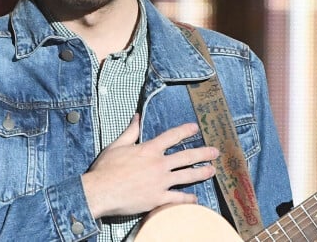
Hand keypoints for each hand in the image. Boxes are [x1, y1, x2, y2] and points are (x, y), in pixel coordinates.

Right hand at [81, 114, 218, 217]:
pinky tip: (196, 199)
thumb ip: (131, 131)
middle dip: (202, 153)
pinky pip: (177, 199)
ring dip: (201, 173)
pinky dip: (187, 199)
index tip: (196, 128)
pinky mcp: (157, 199)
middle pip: (185, 156)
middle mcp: (158, 164)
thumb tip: (137, 116)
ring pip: (186, 176)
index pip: (171, 136)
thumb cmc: (107, 167)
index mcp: (149, 149)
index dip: (185, 131)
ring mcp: (160, 182)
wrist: (101, 191)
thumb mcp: (118, 145)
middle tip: (215, 152)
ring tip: (212, 171)